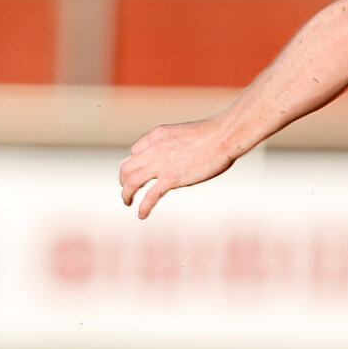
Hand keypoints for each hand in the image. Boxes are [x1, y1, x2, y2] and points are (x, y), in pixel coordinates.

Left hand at [118, 118, 236, 218]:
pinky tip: (142, 215)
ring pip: (131, 181)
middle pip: (126, 166)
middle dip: (124, 180)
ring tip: (128, 202)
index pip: (134, 151)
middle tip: (128, 190)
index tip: (140, 172)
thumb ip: (175, 145)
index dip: (135, 163)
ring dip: (126, 194)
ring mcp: (161, 164)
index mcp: (157, 135)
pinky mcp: (171, 178)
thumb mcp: (185, 134)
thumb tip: (178, 157)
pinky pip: (150, 196)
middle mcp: (154, 149)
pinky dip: (143, 207)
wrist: (224, 136)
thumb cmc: (214, 134)